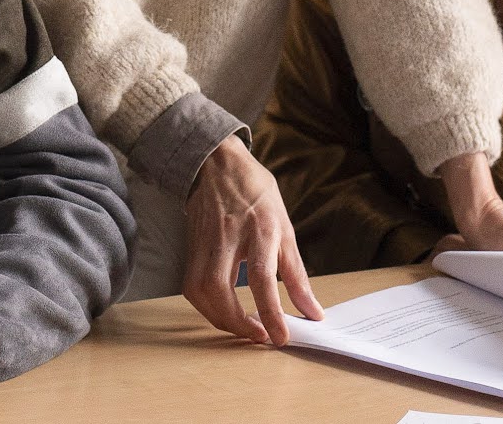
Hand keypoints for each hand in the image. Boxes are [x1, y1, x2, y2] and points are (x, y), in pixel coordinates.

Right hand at [182, 135, 323, 346]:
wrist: (217, 164)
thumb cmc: (256, 193)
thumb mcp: (285, 227)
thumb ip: (296, 274)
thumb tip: (312, 312)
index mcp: (259, 227)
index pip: (262, 277)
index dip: (271, 311)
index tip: (280, 337)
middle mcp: (227, 236)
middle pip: (220, 289)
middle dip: (237, 322)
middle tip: (260, 337)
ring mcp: (204, 241)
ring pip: (200, 291)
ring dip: (220, 318)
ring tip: (244, 329)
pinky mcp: (191, 248)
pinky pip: (192, 286)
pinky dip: (207, 307)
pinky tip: (224, 312)